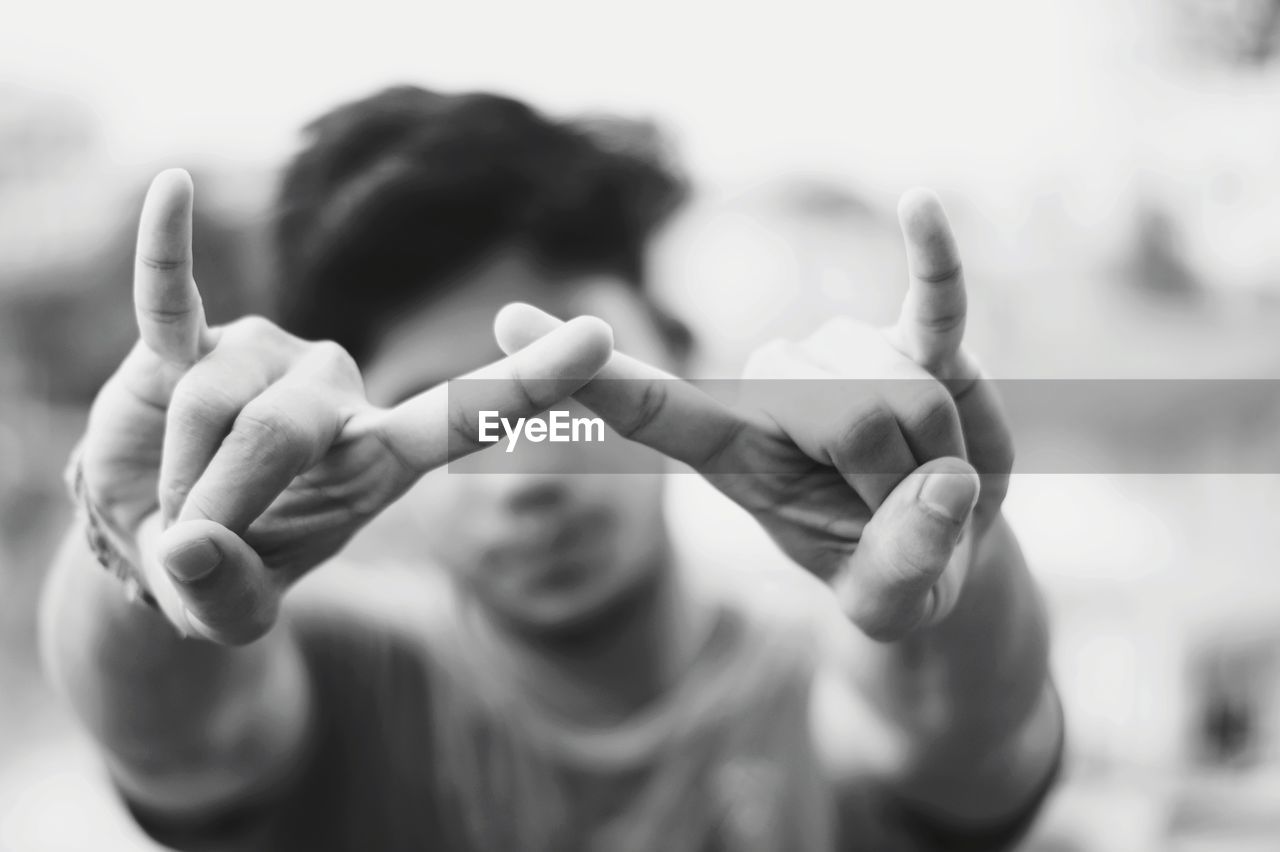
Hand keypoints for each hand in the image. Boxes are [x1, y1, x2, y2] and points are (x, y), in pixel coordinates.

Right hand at [79, 169, 613, 643]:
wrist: (157, 536)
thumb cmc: (225, 569)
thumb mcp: (233, 608)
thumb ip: (226, 595)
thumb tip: (189, 545)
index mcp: (380, 455)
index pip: (465, 414)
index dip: (531, 383)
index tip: (603, 337)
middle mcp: (336, 390)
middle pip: (289, 428)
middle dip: (229, 501)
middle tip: (197, 549)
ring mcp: (264, 358)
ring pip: (215, 401)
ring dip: (177, 476)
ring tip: (174, 505)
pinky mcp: (184, 343)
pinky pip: (169, 293)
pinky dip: (164, 249)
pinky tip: (173, 187)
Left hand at [494, 189, 1012, 640]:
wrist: (948, 544)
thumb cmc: (887, 572)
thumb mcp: (886, 599)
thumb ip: (899, 564)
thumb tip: (942, 485)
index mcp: (735, 453)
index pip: (649, 405)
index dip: (587, 372)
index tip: (509, 323)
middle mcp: (777, 394)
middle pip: (842, 406)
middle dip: (891, 474)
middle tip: (896, 513)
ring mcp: (845, 361)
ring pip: (899, 383)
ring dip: (937, 447)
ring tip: (924, 478)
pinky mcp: (917, 344)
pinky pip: (932, 300)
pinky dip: (935, 263)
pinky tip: (920, 206)